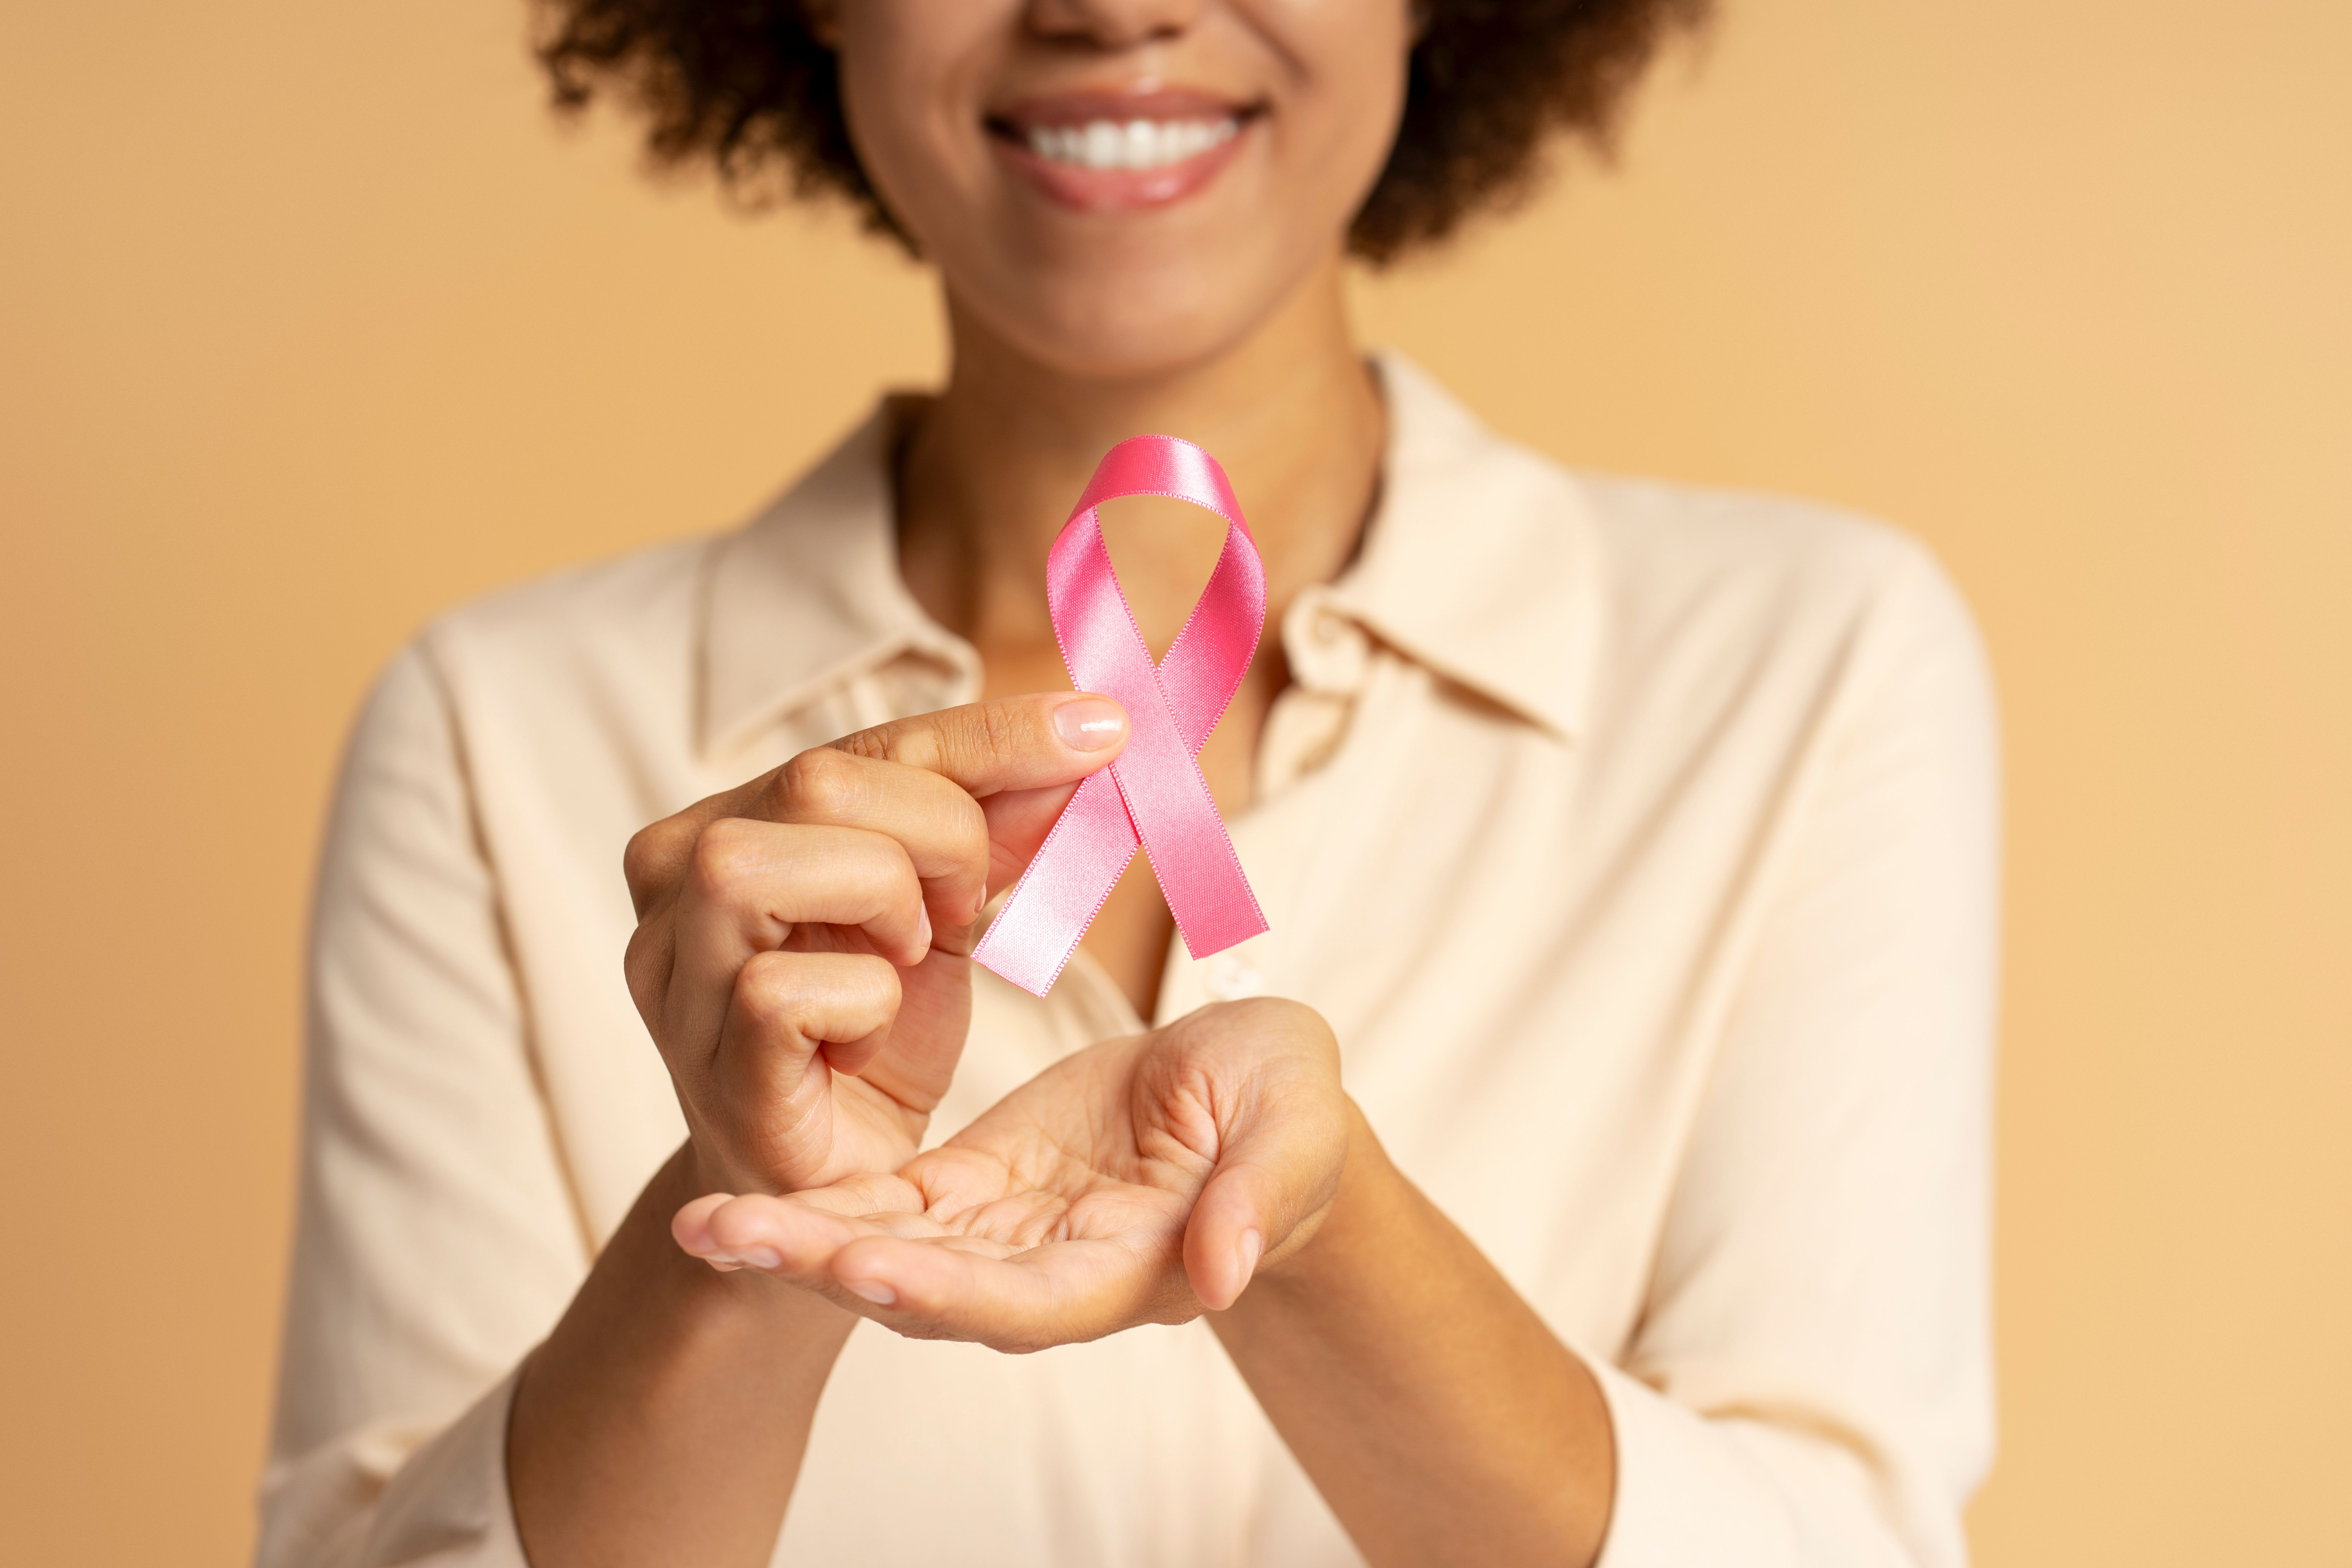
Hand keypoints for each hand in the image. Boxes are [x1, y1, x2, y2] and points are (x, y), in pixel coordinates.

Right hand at [620, 693, 1128, 1195]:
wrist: (832, 1176)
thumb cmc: (871, 1027)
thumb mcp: (946, 907)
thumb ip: (999, 821)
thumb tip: (1088, 734)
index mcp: (730, 813)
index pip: (870, 741)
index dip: (993, 734)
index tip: (1102, 727)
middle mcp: (674, 872)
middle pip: (816, 782)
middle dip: (935, 836)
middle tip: (961, 908)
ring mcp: (673, 970)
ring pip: (762, 866)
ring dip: (879, 908)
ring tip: (904, 960)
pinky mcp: (701, 1058)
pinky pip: (779, 990)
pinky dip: (860, 1004)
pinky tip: (865, 1033)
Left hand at [671, 998, 1351, 1348]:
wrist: (1259, 1096)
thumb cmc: (1290, 1110)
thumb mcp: (1296, 1127)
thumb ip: (1263, 1196)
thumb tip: (1226, 1273)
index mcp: (1129, 1266)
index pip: (1025, 1298)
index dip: (945, 1288)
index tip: (861, 1262)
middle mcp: (1051, 1271)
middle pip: (928, 1289)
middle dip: (827, 1270)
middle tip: (727, 1238)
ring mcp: (1008, 1233)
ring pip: (890, 1251)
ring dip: (798, 1243)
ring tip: (703, 1222)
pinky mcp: (979, 1186)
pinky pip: (890, 1203)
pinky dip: (822, 1203)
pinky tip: (743, 1194)